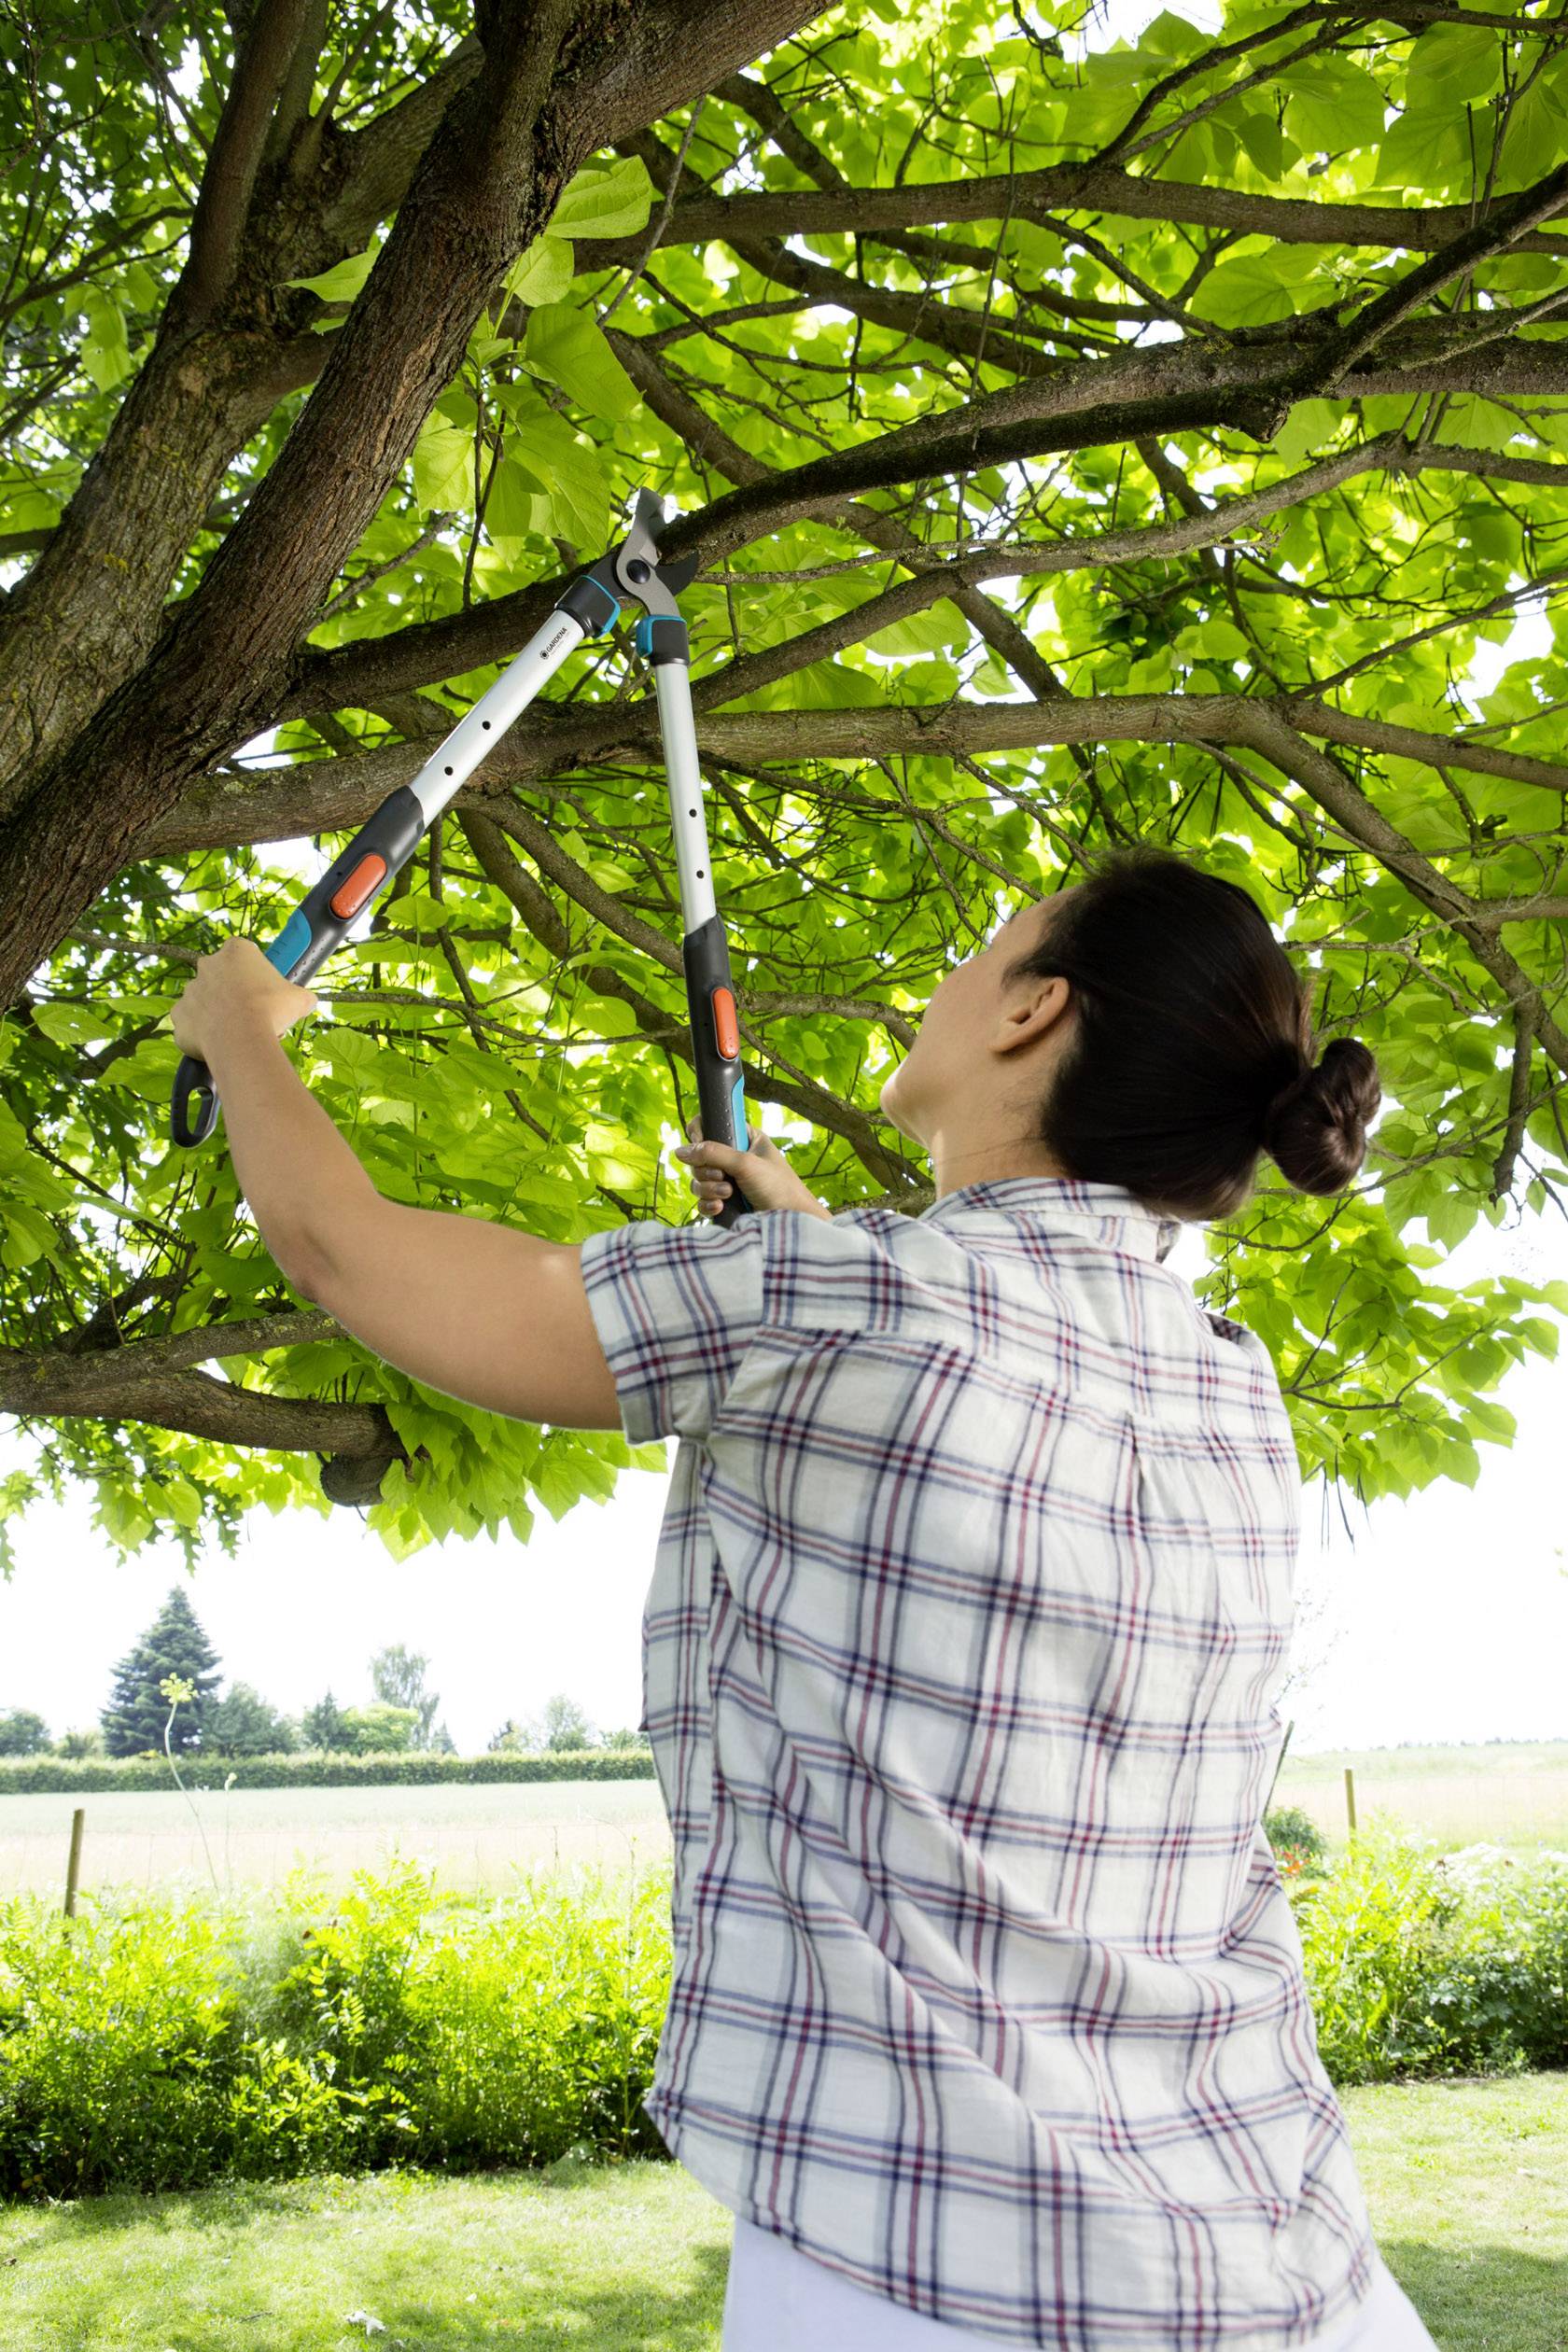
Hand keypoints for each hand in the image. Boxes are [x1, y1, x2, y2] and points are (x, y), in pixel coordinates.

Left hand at [168, 937, 318, 1063]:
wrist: (241, 1038)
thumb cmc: (271, 1011)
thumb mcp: (300, 999)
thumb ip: (299, 995)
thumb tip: (306, 1002)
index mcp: (236, 951)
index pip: (244, 953)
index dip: (255, 972)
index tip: (264, 988)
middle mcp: (208, 965)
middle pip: (221, 975)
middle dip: (234, 991)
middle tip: (253, 1012)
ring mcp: (190, 990)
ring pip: (205, 1000)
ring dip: (217, 1012)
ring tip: (237, 1031)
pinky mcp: (179, 1015)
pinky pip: (192, 1022)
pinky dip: (202, 1032)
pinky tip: (219, 1042)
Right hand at [674, 1114, 831, 1220]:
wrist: (790, 1222)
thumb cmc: (779, 1187)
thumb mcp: (745, 1164)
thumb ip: (713, 1153)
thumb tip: (680, 1151)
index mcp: (745, 1138)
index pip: (712, 1125)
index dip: (700, 1134)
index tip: (700, 1143)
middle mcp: (736, 1157)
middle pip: (700, 1157)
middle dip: (707, 1171)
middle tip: (723, 1177)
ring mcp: (730, 1180)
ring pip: (700, 1180)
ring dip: (708, 1189)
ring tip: (727, 1195)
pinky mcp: (726, 1201)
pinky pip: (703, 1199)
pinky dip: (708, 1204)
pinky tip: (720, 1207)